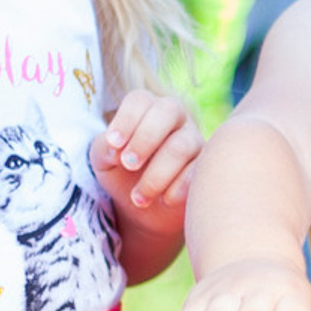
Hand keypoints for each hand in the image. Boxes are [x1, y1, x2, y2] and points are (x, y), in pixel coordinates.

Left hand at [91, 89, 203, 225]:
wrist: (145, 211)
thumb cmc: (122, 175)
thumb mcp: (105, 160)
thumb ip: (104, 148)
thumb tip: (115, 148)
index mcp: (147, 109)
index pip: (140, 100)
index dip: (126, 119)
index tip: (113, 144)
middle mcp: (175, 118)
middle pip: (168, 110)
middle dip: (145, 139)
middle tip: (128, 164)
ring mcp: (194, 140)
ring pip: (181, 146)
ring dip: (156, 174)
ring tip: (138, 198)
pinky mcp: (206, 167)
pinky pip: (198, 171)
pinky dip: (178, 188)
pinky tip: (164, 201)